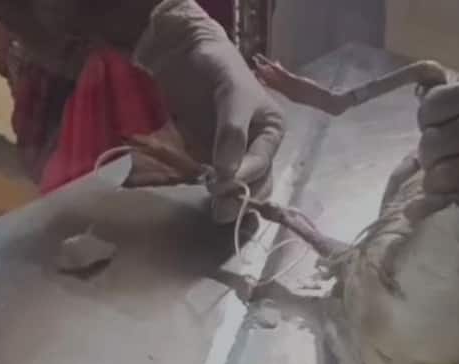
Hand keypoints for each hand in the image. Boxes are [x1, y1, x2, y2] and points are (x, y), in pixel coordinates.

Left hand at [134, 0, 283, 221]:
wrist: (187, 55)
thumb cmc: (219, 67)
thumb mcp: (233, 92)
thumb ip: (232, 130)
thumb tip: (228, 172)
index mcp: (271, 131)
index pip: (262, 162)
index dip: (245, 176)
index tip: (222, 183)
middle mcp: (258, 148)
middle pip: (257, 183)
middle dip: (242, 198)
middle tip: (221, 210)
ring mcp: (235, 157)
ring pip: (242, 189)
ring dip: (232, 203)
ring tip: (217, 214)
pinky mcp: (211, 161)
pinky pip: (218, 185)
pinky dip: (217, 198)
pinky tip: (211, 209)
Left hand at [417, 74, 458, 223]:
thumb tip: (452, 111)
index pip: (432, 106)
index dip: (430, 123)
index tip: (442, 134)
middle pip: (430, 145)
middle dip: (434, 159)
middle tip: (448, 167)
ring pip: (436, 177)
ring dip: (438, 186)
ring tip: (452, 189)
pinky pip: (454, 202)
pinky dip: (439, 208)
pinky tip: (432, 211)